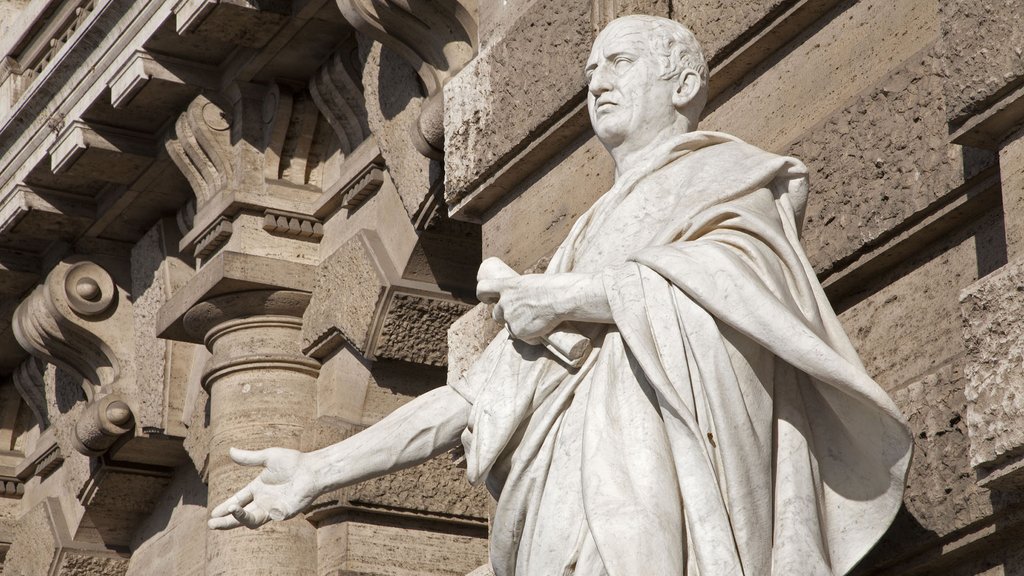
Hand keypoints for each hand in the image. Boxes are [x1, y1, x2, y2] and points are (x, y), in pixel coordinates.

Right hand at [208, 447, 320, 529]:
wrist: (313, 469)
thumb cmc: (293, 462)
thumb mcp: (268, 457)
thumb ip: (249, 458)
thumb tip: (229, 450)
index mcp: (258, 488)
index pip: (238, 500)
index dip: (225, 507)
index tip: (213, 513)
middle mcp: (264, 500)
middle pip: (241, 515)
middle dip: (226, 520)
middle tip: (212, 524)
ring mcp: (273, 508)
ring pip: (251, 521)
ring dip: (238, 520)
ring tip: (229, 513)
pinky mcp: (283, 513)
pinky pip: (267, 518)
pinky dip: (257, 516)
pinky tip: (249, 511)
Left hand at [477, 258, 595, 344]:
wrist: (561, 298)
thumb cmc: (553, 287)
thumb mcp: (533, 283)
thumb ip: (524, 292)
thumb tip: (528, 301)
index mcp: (507, 286)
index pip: (483, 288)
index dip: (484, 294)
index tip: (487, 298)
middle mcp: (505, 303)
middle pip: (496, 313)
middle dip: (504, 316)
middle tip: (520, 315)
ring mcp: (510, 318)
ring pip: (508, 326)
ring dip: (517, 326)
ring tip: (536, 321)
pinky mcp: (518, 332)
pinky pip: (521, 337)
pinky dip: (529, 336)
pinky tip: (541, 330)